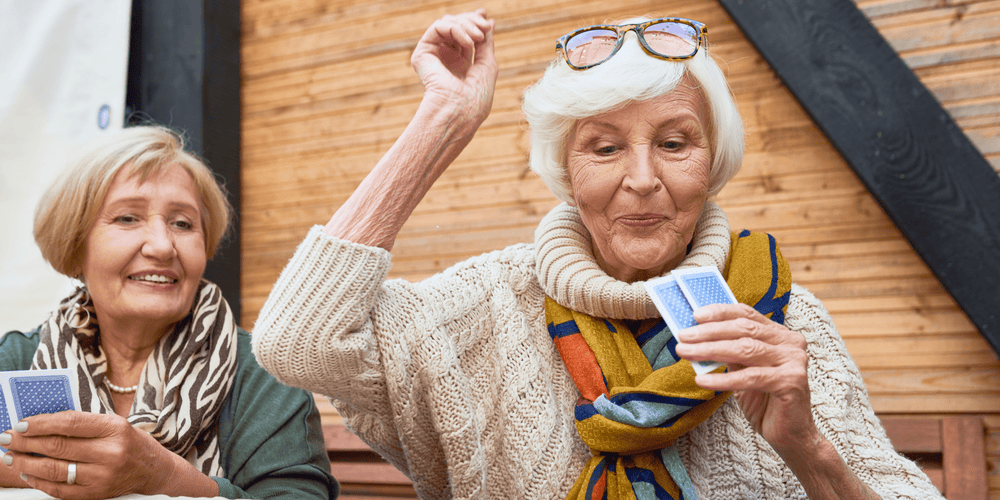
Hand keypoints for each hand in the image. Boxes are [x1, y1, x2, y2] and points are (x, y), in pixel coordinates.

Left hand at [1, 411, 216, 498]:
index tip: (20, 423)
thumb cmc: (130, 442)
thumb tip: (40, 423)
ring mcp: (102, 476)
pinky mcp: (96, 494)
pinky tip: (26, 473)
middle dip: (25, 442)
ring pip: (54, 469)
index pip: (70, 423)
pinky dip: (38, 481)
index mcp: (115, 428)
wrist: (154, 471)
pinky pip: (59, 489)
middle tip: (6, 438)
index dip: (41, 423)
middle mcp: (110, 453)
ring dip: (25, 462)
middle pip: (57, 447)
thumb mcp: (114, 424)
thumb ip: (82, 423)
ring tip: (9, 457)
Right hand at [411, 9, 497, 127]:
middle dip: (473, 21)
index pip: (465, 36)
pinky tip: (468, 41)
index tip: (486, 17)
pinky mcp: (422, 53)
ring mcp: (433, 56)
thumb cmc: (476, 98)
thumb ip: (486, 43)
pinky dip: (456, 28)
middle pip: (457, 26)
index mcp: (460, 65)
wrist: (459, 112)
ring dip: (467, 25)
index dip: (474, 22)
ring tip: (478, 37)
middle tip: (484, 26)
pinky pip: (438, 27)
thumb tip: (489, 21)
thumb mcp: (487, 65)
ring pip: (447, 24)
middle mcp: (445, 59)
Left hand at [674, 303, 820, 454]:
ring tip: (686, 352)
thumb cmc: (765, 402)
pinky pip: (750, 377)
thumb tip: (696, 337)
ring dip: (710, 350)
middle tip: (683, 336)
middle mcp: (791, 343)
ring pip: (746, 349)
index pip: (747, 314)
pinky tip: (702, 380)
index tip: (695, 315)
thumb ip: (729, 351)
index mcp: (780, 335)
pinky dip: (723, 378)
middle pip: (744, 329)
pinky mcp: (792, 381)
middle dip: (709, 332)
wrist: (790, 435)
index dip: (720, 312)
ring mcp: (794, 361)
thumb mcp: (743, 370)